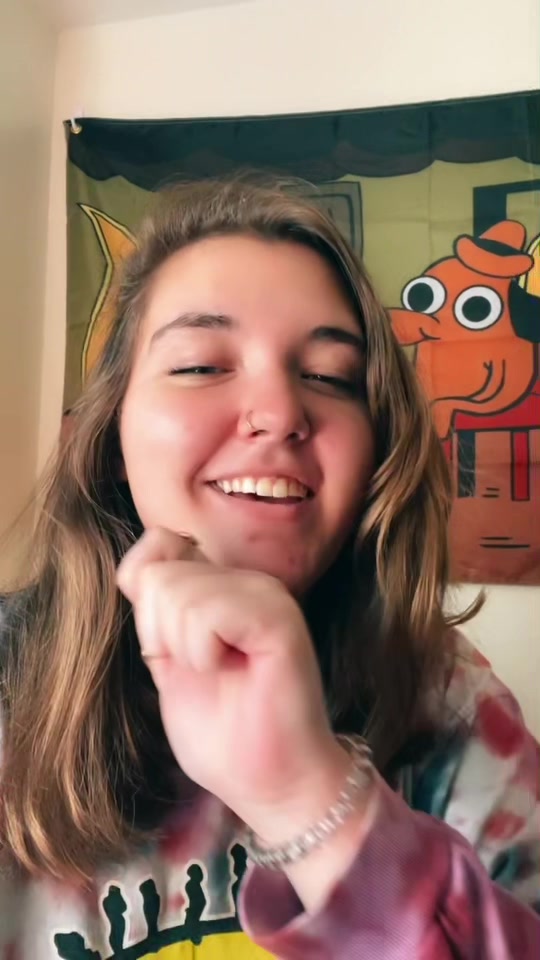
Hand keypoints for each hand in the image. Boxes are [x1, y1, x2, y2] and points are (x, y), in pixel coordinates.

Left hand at [116, 528, 348, 838]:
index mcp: (222, 588)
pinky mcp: (278, 618)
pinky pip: (207, 612)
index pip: (156, 548)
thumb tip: (139, 565)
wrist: (272, 785)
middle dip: (160, 634)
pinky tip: (228, 671)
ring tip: (218, 674)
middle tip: (201, 671)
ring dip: (183, 649)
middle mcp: (247, 581)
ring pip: (176, 590)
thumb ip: (155, 613)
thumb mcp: (168, 663)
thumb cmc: (225, 736)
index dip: (147, 608)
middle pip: (159, 575)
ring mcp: (266, 595)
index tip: (174, 653)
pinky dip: (200, 653)